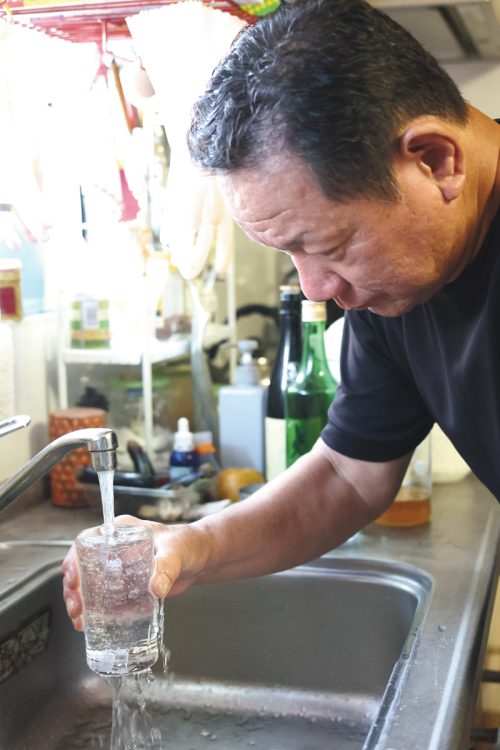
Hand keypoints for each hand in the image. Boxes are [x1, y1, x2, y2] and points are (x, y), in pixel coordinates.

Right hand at [62, 515, 209, 629]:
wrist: (200, 559)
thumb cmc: (188, 545)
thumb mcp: (176, 552)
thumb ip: (166, 568)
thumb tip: (155, 588)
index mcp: (122, 531)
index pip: (88, 540)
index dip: (74, 558)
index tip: (72, 577)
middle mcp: (114, 547)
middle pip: (82, 564)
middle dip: (73, 586)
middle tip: (76, 606)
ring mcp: (117, 567)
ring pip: (88, 582)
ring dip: (78, 600)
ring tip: (79, 619)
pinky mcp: (124, 585)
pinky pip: (102, 596)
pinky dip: (93, 609)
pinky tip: (88, 623)